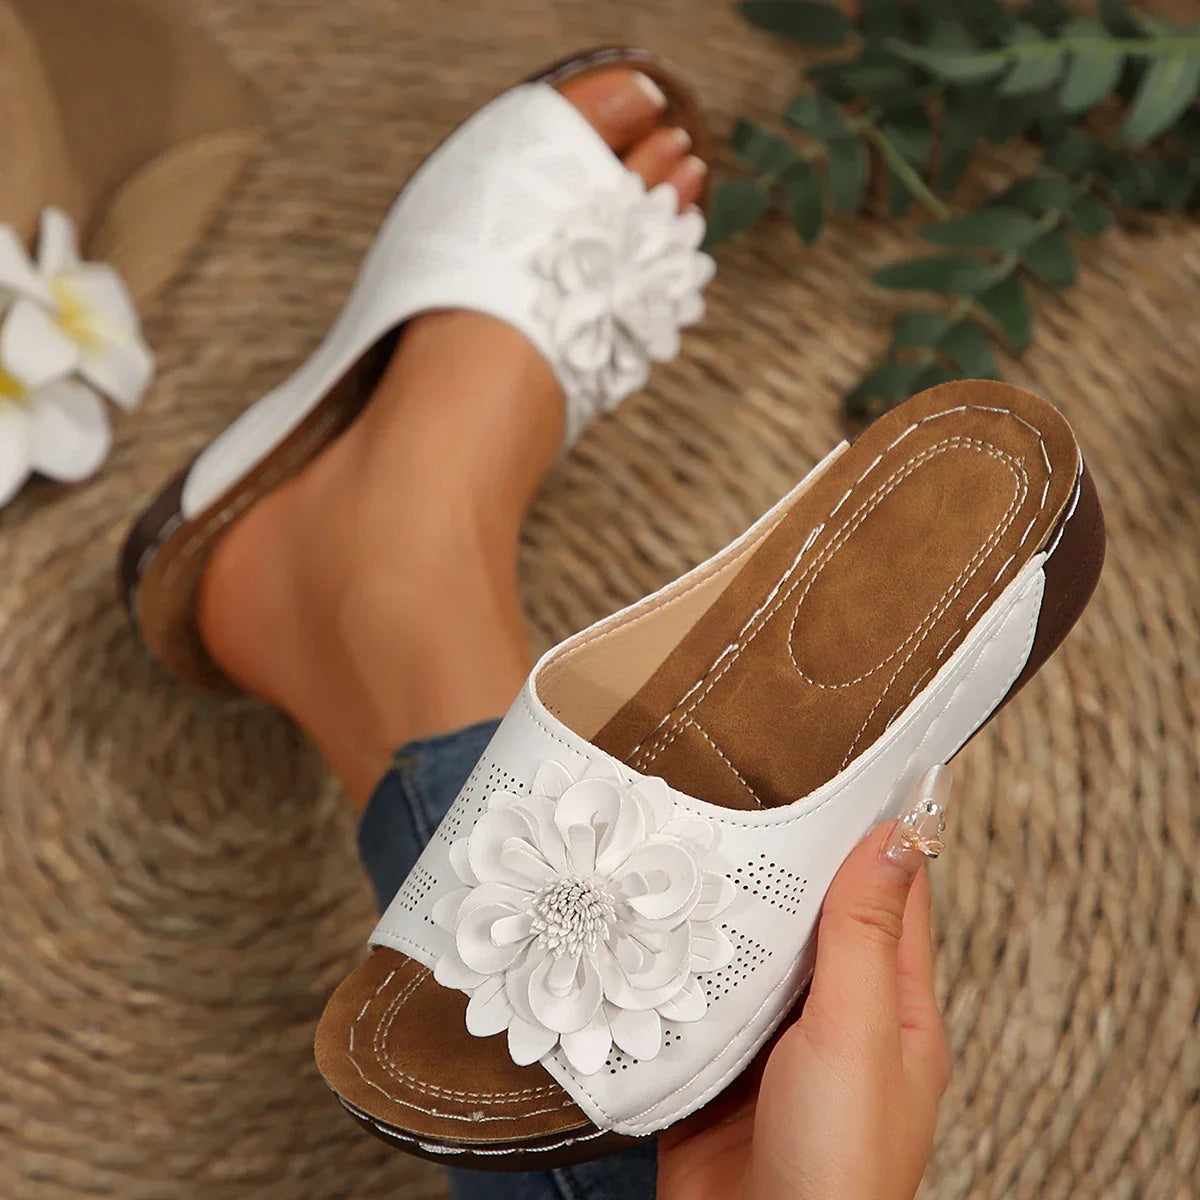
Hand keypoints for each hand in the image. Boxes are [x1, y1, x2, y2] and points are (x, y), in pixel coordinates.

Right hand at [658, 775, 950, 1199]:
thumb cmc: (837, 1170)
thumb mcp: (859, 1035)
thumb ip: (866, 936)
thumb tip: (894, 837)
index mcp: (889, 1004)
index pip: (888, 891)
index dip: (868, 828)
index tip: (835, 766)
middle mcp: (832, 1014)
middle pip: (808, 912)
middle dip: (777, 857)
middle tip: (735, 791)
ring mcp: (770, 1037)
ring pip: (747, 946)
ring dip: (720, 907)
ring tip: (682, 840)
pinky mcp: (712, 1059)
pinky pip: (695, 993)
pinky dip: (675, 960)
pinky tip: (645, 925)